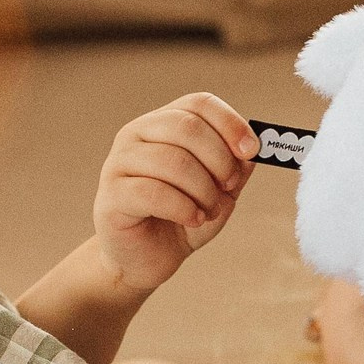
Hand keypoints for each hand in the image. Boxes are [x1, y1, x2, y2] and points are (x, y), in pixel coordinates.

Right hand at [93, 93, 258, 297]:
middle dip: (219, 161)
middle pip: (187, 127)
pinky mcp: (112, 194)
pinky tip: (192, 219)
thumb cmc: (180, 220)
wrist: (145, 259)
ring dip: (203, 190)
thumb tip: (251, 151)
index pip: (199, 103)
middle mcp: (137, 134)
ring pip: (173, 160)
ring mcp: (120, 162)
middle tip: (228, 188)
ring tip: (208, 211)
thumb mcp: (218, 192)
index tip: (251, 151)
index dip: (230, 123)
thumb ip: (235, 168)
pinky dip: (183, 208)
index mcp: (163, 124)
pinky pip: (153, 192)